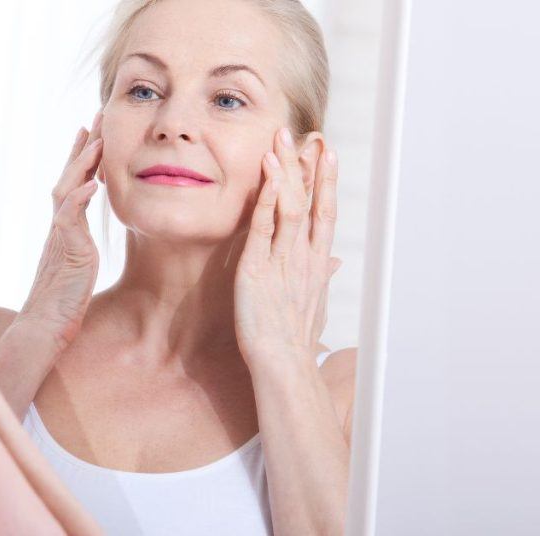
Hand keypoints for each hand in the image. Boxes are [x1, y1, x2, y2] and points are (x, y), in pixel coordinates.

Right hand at [19, 112, 103, 348]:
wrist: (43, 327)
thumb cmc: (60, 303)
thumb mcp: (75, 266)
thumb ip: (78, 246)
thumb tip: (84, 239)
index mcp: (64, 228)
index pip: (73, 184)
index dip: (83, 158)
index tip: (93, 133)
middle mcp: (59, 226)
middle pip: (69, 177)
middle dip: (84, 147)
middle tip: (96, 117)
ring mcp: (60, 236)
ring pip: (67, 190)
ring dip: (81, 164)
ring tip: (96, 139)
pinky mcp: (66, 251)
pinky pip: (70, 220)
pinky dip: (79, 200)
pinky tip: (92, 184)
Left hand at [234, 127, 342, 369]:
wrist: (283, 366)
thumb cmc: (295, 341)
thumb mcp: (313, 304)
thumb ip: (321, 277)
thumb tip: (334, 263)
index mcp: (316, 264)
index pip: (324, 213)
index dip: (326, 182)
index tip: (328, 153)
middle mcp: (304, 257)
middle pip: (311, 202)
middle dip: (311, 166)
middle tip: (310, 133)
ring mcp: (283, 260)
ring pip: (289, 206)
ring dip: (286, 172)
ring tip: (282, 141)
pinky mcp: (257, 268)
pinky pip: (263, 225)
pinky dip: (265, 196)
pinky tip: (265, 172)